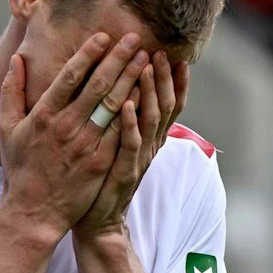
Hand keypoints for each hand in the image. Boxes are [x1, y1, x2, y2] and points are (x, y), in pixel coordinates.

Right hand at [0, 34, 153, 237]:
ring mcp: (86, 145)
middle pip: (98, 85)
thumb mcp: (7, 128)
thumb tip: (18, 58)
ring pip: (114, 106)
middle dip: (119, 59)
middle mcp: (66, 126)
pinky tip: (147, 95)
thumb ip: (12, 91)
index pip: (70, 76)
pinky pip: (121, 133)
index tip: (104, 36)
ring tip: (147, 60)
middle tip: (136, 39)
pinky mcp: (101, 162)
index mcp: (44, 114)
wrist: (34, 211)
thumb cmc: (20, 168)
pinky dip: (134, 113)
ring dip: (132, 80)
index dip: (89, 54)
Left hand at [73, 51, 188, 243]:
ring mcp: (139, 159)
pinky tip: (126, 104)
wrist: (97, 221)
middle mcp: (149, 146)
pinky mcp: (124, 173)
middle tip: (160, 51)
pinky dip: (130, 124)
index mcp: (148, 138)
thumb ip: (124, 120)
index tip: (174, 55)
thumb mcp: (119, 147)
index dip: (175, 81)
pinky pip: (130, 145)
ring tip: (145, 67)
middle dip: (164, 78)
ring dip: (149, 92)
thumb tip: (125, 90)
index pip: (169, 104)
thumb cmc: (101, 179)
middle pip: (165, 106)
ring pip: (151, 121)